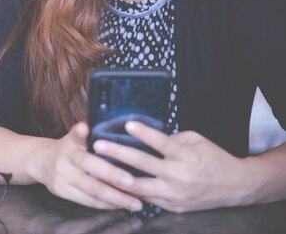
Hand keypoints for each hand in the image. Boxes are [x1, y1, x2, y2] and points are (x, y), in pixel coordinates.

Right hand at [35, 121, 142, 210]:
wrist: (42, 162)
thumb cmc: (68, 149)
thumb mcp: (74, 138)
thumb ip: (85, 134)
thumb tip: (93, 126)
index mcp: (70, 142)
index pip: (75, 136)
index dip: (80, 133)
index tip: (88, 130)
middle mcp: (64, 158)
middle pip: (87, 165)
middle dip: (111, 174)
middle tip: (131, 181)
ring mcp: (62, 176)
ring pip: (90, 189)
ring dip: (115, 197)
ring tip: (135, 203)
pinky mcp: (62, 191)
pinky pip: (87, 201)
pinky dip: (106, 204)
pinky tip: (121, 205)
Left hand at [92, 121, 248, 211]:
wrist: (236, 186)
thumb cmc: (213, 158)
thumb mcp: (196, 140)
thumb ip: (172, 138)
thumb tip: (146, 136)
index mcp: (186, 156)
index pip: (161, 143)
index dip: (143, 133)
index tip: (127, 124)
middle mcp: (179, 177)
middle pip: (143, 164)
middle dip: (118, 154)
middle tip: (98, 145)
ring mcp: (175, 195)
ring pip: (139, 188)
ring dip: (116, 177)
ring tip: (97, 168)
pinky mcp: (173, 208)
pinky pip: (147, 199)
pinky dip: (130, 192)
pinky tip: (113, 184)